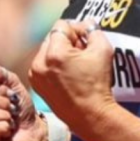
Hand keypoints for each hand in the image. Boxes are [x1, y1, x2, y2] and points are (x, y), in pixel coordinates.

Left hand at [29, 20, 115, 136]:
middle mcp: (40, 63)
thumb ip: (93, 30)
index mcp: (55, 53)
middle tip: (82, 51)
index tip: (86, 40)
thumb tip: (86, 25)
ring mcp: (36, 74)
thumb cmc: (98, 85)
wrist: (90, 115)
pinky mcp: (36, 84)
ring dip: (60, 52)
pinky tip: (68, 73)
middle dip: (67, 40)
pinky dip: (54, 64)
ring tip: (76, 63)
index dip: (77, 29)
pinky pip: (43, 64)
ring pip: (47, 50)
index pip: (62, 26)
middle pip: (52, 37)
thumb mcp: (103, 50)